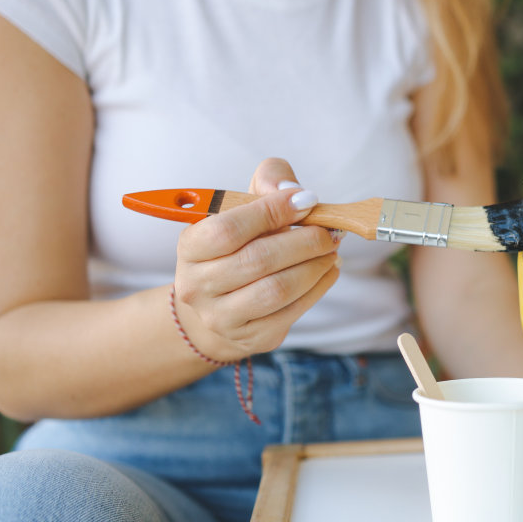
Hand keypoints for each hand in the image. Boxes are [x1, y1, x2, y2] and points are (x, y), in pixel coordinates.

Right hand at [171, 158, 341, 360]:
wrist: (221, 304)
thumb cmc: (238, 245)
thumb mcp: (243, 209)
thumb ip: (266, 184)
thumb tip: (294, 190)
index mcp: (190, 247)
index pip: (228, 228)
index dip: (271, 211)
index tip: (307, 200)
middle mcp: (197, 285)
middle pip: (258, 260)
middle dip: (304, 241)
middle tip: (330, 231)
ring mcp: (222, 317)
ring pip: (278, 289)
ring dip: (315, 265)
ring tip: (332, 249)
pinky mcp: (252, 337)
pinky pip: (293, 311)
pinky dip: (319, 286)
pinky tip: (328, 270)